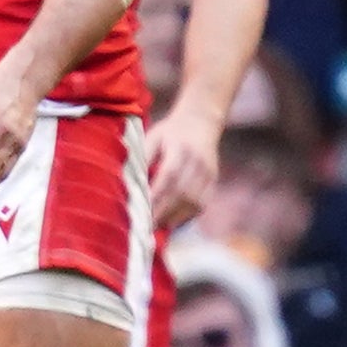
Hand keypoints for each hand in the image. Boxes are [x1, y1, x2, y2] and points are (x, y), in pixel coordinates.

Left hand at [145, 104, 220, 226]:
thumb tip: (133, 182)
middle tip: (146, 225)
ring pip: (193, 202)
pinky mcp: (213, 180)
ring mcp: (209, 172)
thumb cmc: (171, 131)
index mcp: (181, 148)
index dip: (156, 196)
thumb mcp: (154, 137)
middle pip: (181, 193)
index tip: (142, 210)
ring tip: (158, 226)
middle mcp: (198, 162)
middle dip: (163, 212)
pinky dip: (187, 216)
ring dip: (175, 217)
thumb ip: (144, 157)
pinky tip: (174, 221)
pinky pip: (202, 204)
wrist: (201, 121)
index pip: (169, 176)